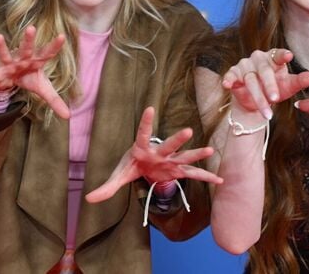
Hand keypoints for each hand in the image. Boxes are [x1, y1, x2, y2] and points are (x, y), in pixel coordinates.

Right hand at [0, 25, 69, 118]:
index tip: (62, 37)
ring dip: (1, 47)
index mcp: (36, 62)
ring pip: (5, 54)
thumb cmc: (30, 78)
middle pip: (26, 49)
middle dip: (28, 40)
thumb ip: (55, 100)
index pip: (47, 53)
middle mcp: (23, 60)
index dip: (54, 46)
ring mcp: (9, 65)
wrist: (13, 78)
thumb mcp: (43, 89)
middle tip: (31, 28)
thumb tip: (69, 116)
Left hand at [85, 107, 221, 203]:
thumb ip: (106, 187)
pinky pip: (193, 175)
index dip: (146, 123)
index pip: (143, 134)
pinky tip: (220, 181)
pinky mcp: (177, 171)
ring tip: (210, 151)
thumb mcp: (118, 176)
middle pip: (169, 146)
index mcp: (141, 149)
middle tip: (187, 131)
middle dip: (177, 140)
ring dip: (196, 154)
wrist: (143, 166)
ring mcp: (170, 162)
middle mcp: (159, 153)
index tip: (150, 109)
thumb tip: (88, 199)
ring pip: (184, 157)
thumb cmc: (131, 165)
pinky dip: (206, 178)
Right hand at [222, 48, 308, 118]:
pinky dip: (228, 80)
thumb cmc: (274, 89)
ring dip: (257, 97)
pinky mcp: (232, 74)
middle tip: (276, 99)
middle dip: (269, 87)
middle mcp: (258, 59)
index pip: (278, 55)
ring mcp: (244, 66)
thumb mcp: (289, 86)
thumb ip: (302, 81)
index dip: (283, 55)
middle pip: (264, 72)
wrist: (255, 101)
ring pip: (250, 80)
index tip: (289, 56)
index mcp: (273, 58)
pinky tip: (227, 85)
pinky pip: (230, 76)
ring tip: (267, 114)